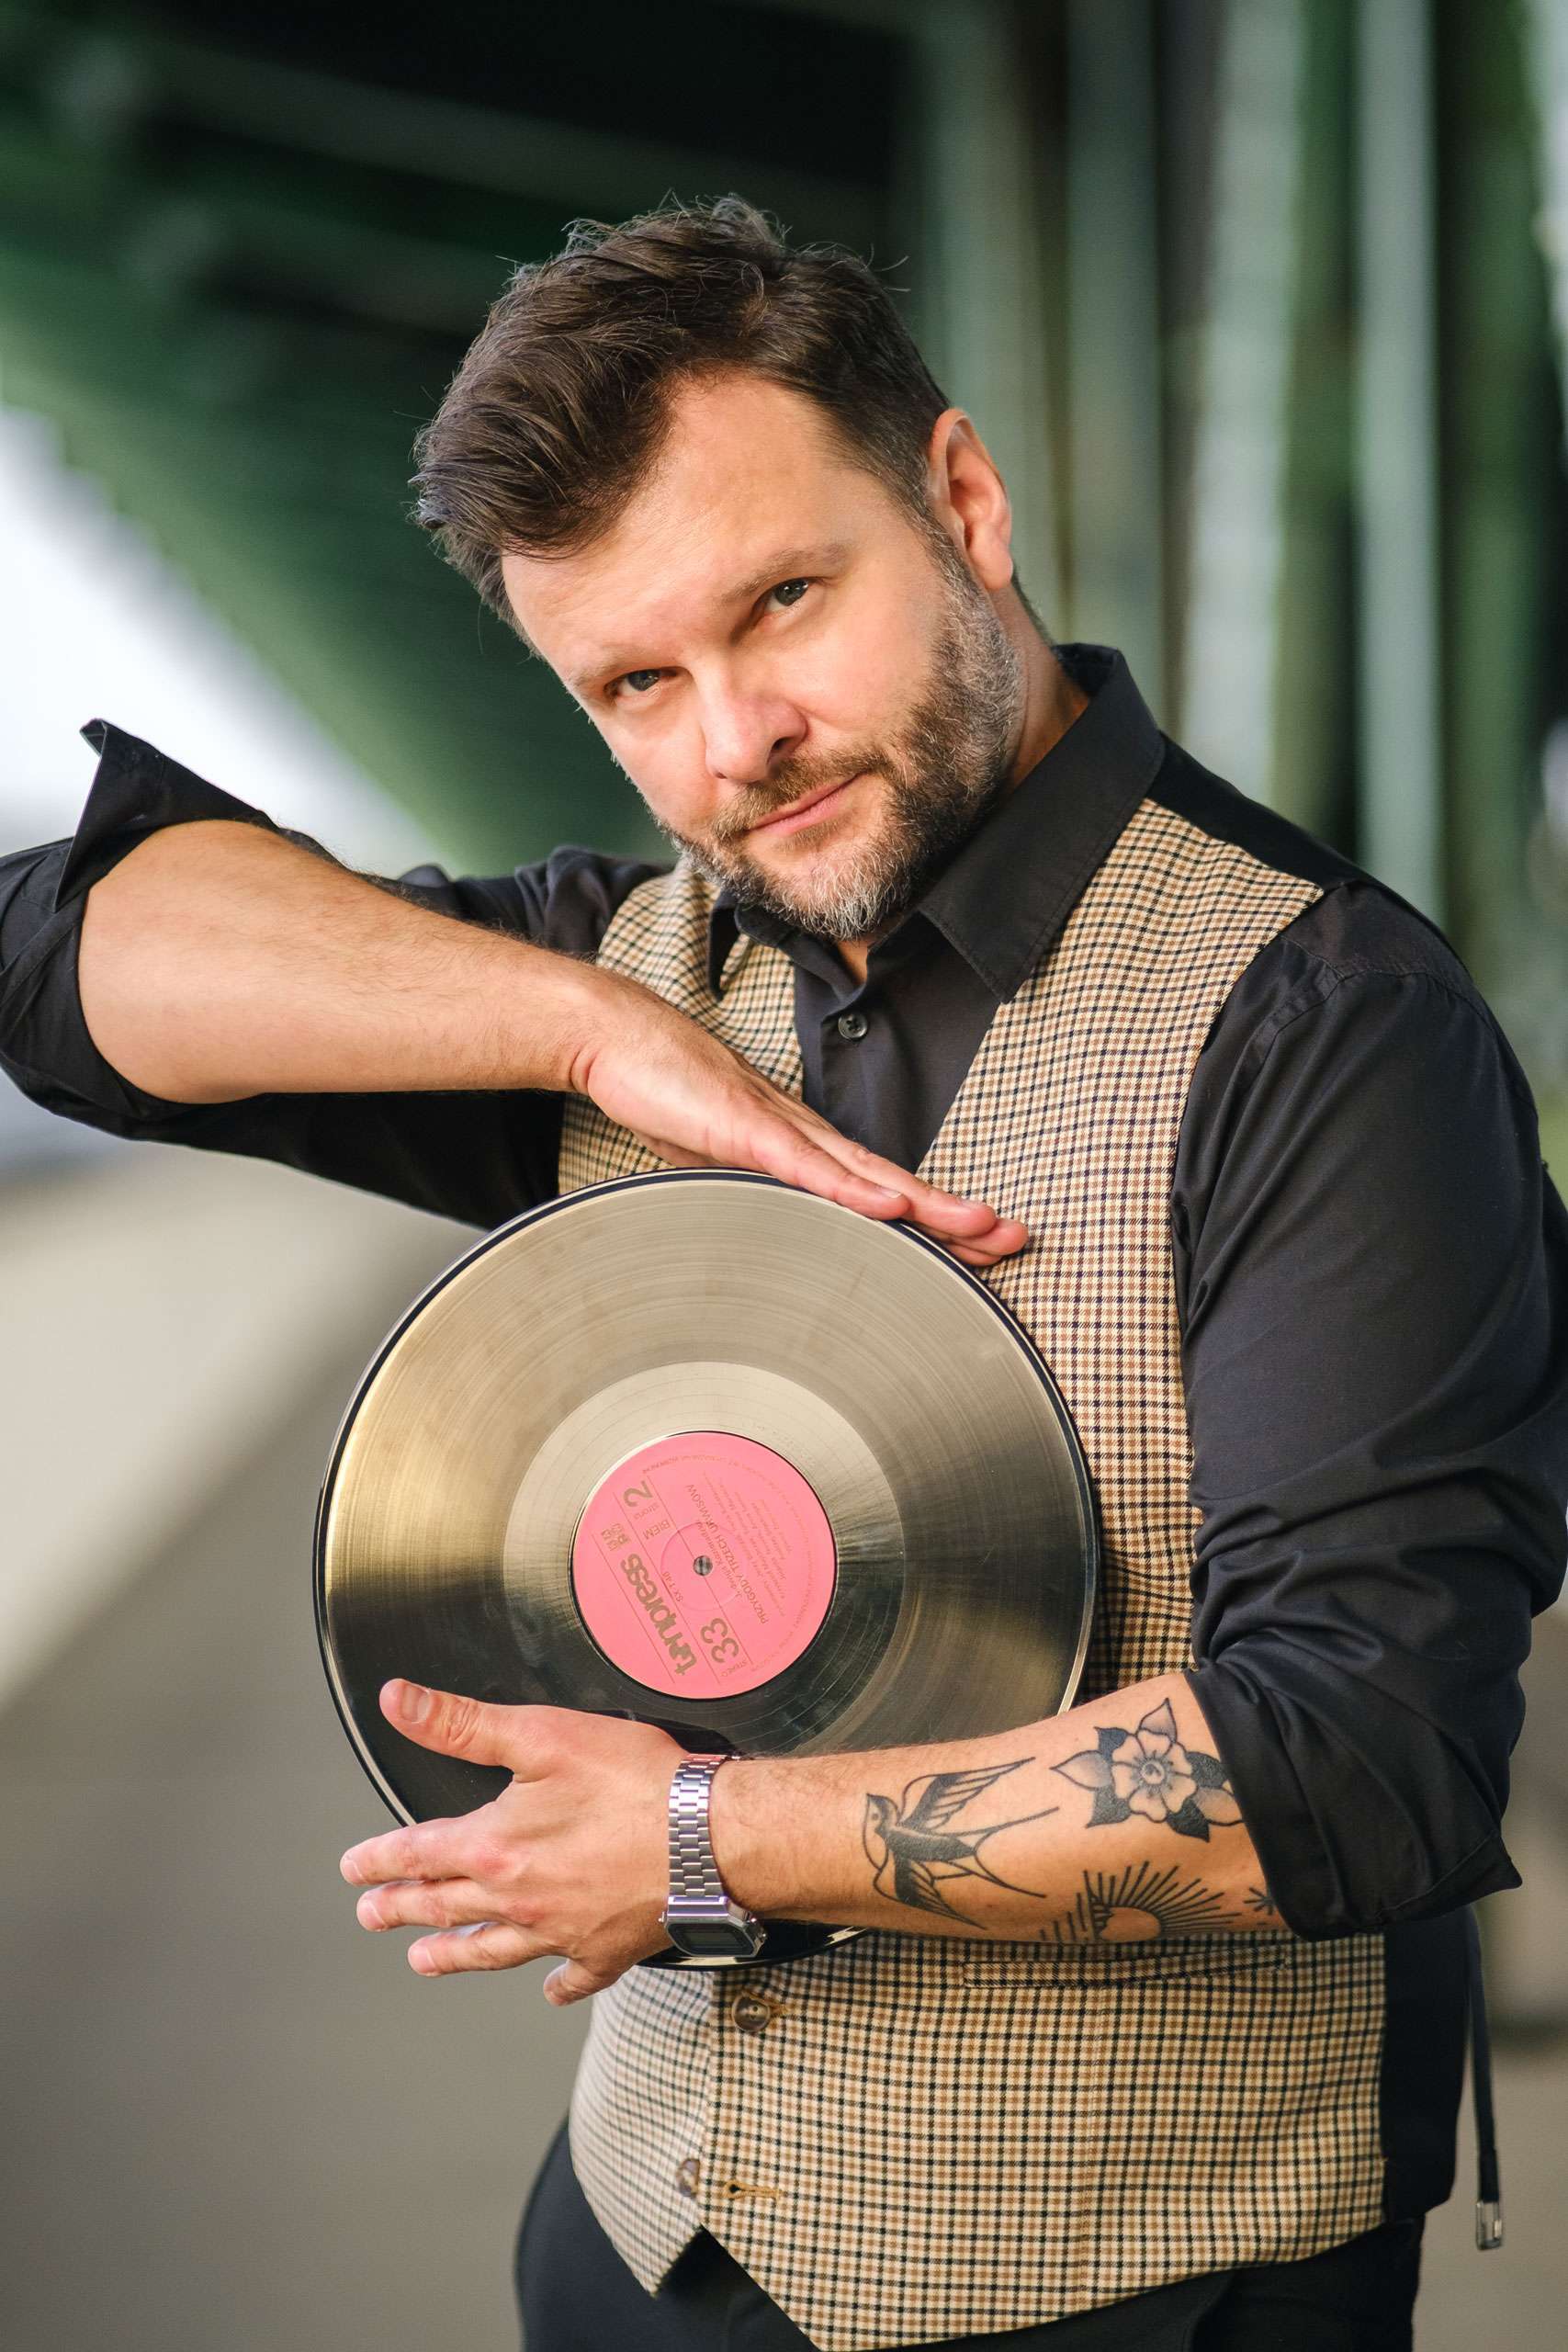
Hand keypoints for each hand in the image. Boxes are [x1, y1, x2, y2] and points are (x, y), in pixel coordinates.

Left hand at [339, 1680, 683, 2002]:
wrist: (710, 1839)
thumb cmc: (634, 1784)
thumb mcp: (540, 1734)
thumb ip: (461, 1723)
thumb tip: (399, 1702)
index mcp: (494, 1847)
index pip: (419, 1852)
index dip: (380, 1858)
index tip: (354, 1866)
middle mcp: (518, 1897)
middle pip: (444, 1905)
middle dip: (402, 1908)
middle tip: (371, 1915)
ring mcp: (561, 1929)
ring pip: (493, 1947)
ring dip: (454, 1953)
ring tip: (424, 1960)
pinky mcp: (607, 1948)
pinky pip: (574, 1975)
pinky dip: (558, 1984)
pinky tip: (549, 1988)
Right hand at [571, 970, 1028, 1268]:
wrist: (618, 1037)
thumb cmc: (667, 1091)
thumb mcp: (720, 1159)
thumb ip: (759, 1186)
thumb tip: (783, 1225)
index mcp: (803, 1147)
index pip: (882, 1189)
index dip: (934, 1217)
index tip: (983, 1245)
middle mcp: (806, 1135)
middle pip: (895, 1183)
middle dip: (958, 1215)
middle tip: (1017, 1240)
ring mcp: (780, 1129)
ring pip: (868, 1175)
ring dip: (928, 1204)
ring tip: (981, 1228)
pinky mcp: (746, 1128)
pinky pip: (808, 1166)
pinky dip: (853, 1189)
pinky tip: (890, 1207)